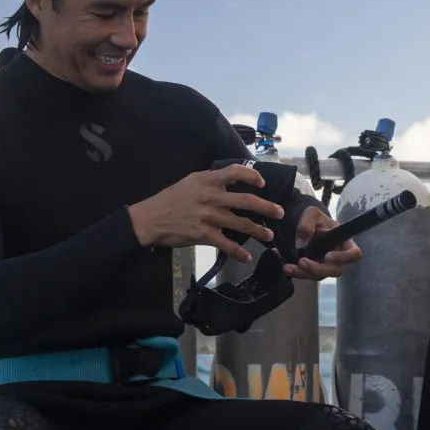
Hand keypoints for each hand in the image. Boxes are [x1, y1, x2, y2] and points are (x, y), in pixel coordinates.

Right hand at [127, 164, 284, 261]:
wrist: (150, 218)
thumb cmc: (170, 199)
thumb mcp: (190, 181)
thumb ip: (211, 180)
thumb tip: (229, 180)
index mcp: (208, 180)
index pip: (236, 172)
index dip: (253, 176)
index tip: (263, 184)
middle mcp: (211, 196)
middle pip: (246, 200)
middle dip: (266, 208)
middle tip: (280, 213)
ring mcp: (208, 216)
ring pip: (240, 224)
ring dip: (258, 231)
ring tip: (268, 236)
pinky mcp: (203, 234)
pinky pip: (226, 244)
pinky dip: (238, 252)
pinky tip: (245, 257)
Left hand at [283, 207, 361, 280]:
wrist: (306, 224)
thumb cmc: (316, 218)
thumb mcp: (311, 214)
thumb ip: (307, 225)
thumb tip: (301, 244)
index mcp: (344, 242)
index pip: (354, 254)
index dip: (343, 258)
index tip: (328, 256)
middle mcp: (338, 256)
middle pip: (335, 270)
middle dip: (317, 269)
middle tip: (301, 262)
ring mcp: (326, 264)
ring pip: (319, 276)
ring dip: (303, 273)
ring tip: (287, 267)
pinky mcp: (314, 269)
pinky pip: (307, 275)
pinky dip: (296, 272)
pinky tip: (285, 267)